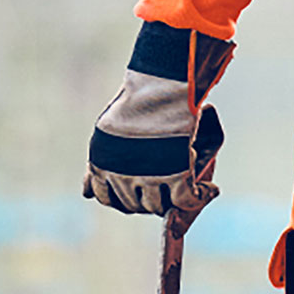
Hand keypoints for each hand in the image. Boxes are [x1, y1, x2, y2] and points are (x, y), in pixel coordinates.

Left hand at [84, 25, 230, 215]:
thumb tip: (86, 194)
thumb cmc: (136, 103)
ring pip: (159, 207)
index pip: (109, 200)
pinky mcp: (176, 175)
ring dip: (171, 200)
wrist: (159, 86)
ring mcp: (149, 177)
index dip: (125, 198)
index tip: (140, 189)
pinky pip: (187, 200)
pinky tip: (207, 189)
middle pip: (135, 206)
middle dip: (148, 199)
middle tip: (164, 187)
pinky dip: (199, 197)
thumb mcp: (106, 135)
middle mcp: (121, 176)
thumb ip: (100, 164)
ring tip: (184, 186)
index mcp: (102, 165)